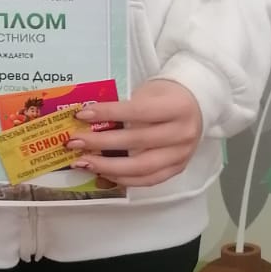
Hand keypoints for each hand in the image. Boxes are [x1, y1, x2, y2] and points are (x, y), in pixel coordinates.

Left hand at [70, 79, 202, 187]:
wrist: (196, 105)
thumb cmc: (165, 96)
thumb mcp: (148, 91)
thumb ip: (124, 105)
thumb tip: (88, 119)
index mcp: (176, 106)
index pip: (137, 111)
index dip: (108, 113)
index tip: (82, 115)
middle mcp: (183, 133)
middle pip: (137, 142)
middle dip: (101, 143)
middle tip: (74, 142)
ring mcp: (182, 154)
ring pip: (141, 167)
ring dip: (108, 167)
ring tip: (83, 162)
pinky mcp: (178, 169)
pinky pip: (148, 180)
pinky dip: (123, 178)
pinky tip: (103, 173)